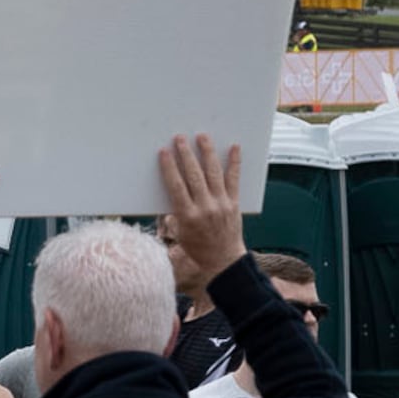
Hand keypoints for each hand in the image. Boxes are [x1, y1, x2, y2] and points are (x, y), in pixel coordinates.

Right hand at [153, 134, 246, 285]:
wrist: (223, 260)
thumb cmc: (196, 247)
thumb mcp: (179, 231)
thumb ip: (175, 210)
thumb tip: (173, 188)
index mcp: (187, 215)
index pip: (176, 185)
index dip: (169, 167)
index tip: (164, 152)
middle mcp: (205, 207)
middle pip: (194, 175)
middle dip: (186, 154)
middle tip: (180, 138)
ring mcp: (221, 204)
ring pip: (213, 173)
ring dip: (207, 153)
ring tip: (202, 137)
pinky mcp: (234, 203)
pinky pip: (234, 179)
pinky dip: (234, 162)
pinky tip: (234, 148)